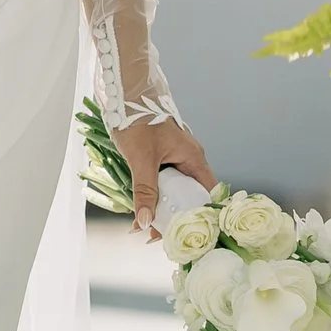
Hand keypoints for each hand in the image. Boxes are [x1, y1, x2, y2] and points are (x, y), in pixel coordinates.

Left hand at [126, 121, 213, 236]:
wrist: (122, 95)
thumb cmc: (137, 121)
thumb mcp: (141, 159)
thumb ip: (145, 190)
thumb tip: (147, 221)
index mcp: (193, 158)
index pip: (207, 193)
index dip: (200, 214)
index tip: (186, 233)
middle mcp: (187, 159)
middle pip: (188, 195)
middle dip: (173, 215)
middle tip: (156, 234)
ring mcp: (173, 158)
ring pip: (172, 189)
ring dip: (160, 206)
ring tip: (145, 227)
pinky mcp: (158, 157)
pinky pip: (160, 181)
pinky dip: (151, 194)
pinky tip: (140, 207)